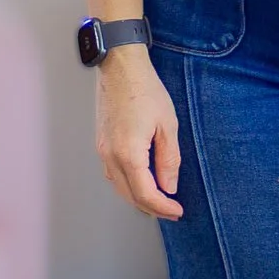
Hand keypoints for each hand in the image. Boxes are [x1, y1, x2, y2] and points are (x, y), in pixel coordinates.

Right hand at [95, 47, 182, 219]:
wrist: (120, 67)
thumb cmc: (144, 90)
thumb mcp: (167, 125)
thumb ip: (168, 160)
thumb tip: (169, 186)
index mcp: (128, 153)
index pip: (146, 194)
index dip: (163, 207)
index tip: (177, 212)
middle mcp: (111, 156)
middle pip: (130, 195)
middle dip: (151, 208)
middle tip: (171, 211)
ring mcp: (103, 150)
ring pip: (119, 187)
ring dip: (138, 198)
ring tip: (158, 201)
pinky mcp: (101, 143)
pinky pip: (112, 174)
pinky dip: (127, 185)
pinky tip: (140, 183)